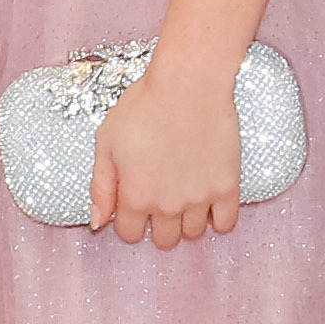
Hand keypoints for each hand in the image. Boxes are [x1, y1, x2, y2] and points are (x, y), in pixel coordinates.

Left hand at [91, 52, 243, 251]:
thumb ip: (101, 187)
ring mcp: (199, 199)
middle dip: (158, 224)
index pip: (130, 234)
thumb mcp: (106, 142)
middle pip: (164, 239)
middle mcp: (167, 205)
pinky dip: (218, 219)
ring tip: (185, 196)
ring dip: (187, 222)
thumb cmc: (144, 106)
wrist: (189, 84)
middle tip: (161, 198)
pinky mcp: (227, 187)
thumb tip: (97, 223)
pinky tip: (210, 202)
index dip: (129, 221)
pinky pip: (226, 223)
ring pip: (193, 234)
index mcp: (135, 196)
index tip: (134, 204)